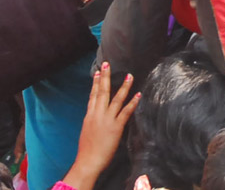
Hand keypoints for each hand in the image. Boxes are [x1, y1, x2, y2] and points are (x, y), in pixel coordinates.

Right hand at [62, 64, 140, 188]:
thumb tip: (96, 114)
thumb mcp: (86, 130)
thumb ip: (92, 120)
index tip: (98, 72)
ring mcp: (107, 120)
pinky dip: (132, 103)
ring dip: (124, 86)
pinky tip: (138, 95)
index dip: (96, 83)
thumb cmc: (87, 150)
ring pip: (116, 99)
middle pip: (102, 92)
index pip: (93, 96)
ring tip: (130, 75)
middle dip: (105, 77)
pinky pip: (125, 112)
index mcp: (89, 116)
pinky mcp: (116, 127)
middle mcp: (97, 115)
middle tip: (107, 64)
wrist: (88, 161)